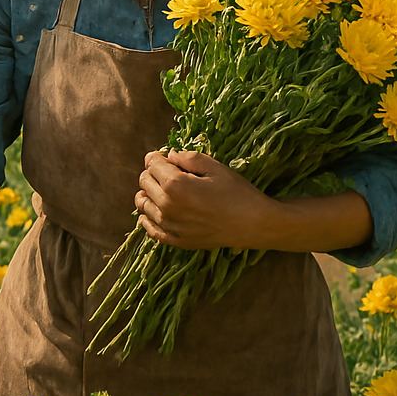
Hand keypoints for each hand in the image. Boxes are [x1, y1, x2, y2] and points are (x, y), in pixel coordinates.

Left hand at [135, 150, 275, 248]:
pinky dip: (148, 218)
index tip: (166, 158)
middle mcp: (167, 205)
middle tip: (168, 173)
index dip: (157, 157)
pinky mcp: (176, 240)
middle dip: (153, 173)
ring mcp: (169, 225)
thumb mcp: (215, 167)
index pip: (151, 164)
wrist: (254, 224)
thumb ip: (188, 158)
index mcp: (175, 185)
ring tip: (163, 190)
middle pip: (144, 182)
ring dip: (148, 194)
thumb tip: (169, 155)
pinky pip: (150, 229)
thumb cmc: (237, 192)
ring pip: (142, 204)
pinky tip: (154, 212)